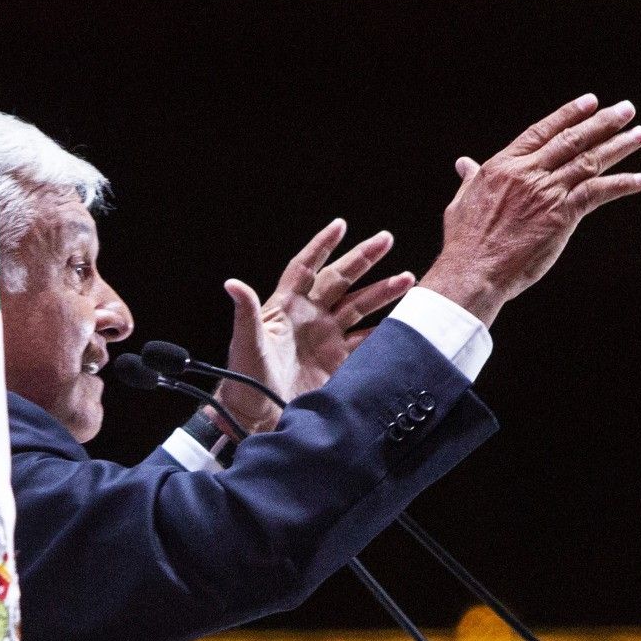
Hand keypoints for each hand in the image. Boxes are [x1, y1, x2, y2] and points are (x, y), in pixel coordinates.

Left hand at [216, 218, 412, 431]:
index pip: (306, 267)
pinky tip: (403, 322)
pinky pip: (365, 341)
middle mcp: (310, 316)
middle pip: (340, 280)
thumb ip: (246, 312)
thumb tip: (232, 283)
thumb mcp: (246, 342)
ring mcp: (326, 338)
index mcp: (286, 306)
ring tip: (408, 278)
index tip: (340, 225)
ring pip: (359, 306)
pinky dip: (384, 331)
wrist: (258, 415)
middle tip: (386, 239)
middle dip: (363, 259)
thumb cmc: (244, 377)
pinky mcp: (338, 361)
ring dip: (382, 292)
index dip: (321, 246)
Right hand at [421, 95, 640, 324]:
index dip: (569, 114)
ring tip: (639, 135)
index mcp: (504, 166)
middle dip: (603, 122)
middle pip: (573, 139)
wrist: (473, 270)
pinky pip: (599, 192)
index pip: (543, 131)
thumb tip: (465, 163)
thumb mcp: (462, 202)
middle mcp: (529, 173)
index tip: (591, 102)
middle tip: (627, 109)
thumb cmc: (464, 242)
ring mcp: (548, 192)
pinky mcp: (563, 215)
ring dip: (619, 146)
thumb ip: (471, 179)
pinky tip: (640, 179)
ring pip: (590, 161)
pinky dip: (622, 184)